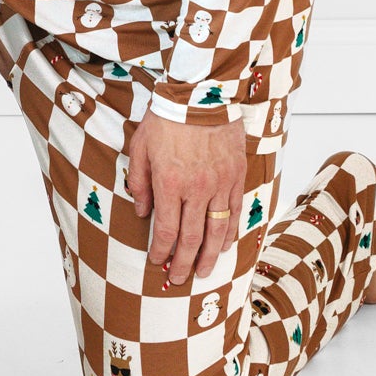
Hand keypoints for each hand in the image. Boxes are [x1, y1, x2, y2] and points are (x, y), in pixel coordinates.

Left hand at [126, 113, 245, 284]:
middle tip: (180, 279)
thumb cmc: (166, 118)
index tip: (157, 262)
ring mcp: (220, 184)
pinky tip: (226, 244)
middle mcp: (196, 189)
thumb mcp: (140, 148)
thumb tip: (141, 212)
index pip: (165, 228)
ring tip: (205, 272)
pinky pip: (234, 211)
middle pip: (192, 237)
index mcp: (169, 183)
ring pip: (217, 230)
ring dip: (211, 255)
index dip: (161, 250)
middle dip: (184, 262)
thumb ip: (139, 182)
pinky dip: (230, 231)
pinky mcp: (236, 177)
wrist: (201, 96)